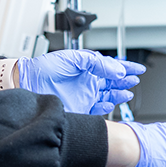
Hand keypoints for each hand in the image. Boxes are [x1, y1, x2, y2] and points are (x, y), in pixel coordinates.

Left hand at [14, 50, 144, 115]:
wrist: (28, 83)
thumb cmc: (44, 68)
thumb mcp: (73, 58)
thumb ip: (96, 62)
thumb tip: (116, 69)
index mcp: (86, 66)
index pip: (110, 66)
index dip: (125, 67)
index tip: (137, 69)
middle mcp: (87, 80)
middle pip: (112, 80)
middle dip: (125, 79)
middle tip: (136, 78)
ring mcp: (84, 94)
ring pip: (108, 93)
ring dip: (120, 92)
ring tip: (129, 90)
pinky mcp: (81, 108)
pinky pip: (99, 108)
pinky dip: (108, 105)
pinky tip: (114, 102)